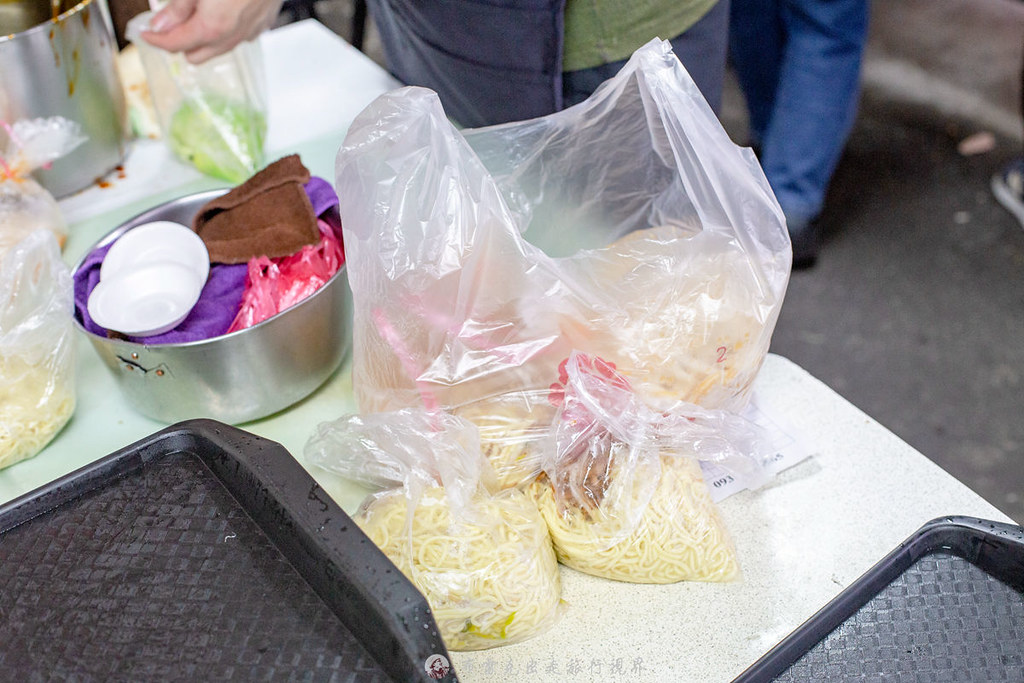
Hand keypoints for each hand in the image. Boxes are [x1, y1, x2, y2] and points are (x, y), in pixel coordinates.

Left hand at [141, 0, 283, 63]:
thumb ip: (177, 8)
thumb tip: (160, 25)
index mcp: (211, 27)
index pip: (174, 44)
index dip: (154, 39)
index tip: (143, 32)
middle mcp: (231, 36)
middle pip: (195, 56)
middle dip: (179, 43)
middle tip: (167, 22)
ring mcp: (249, 33)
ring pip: (217, 49)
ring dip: (202, 38)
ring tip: (195, 14)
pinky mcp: (261, 24)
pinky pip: (238, 37)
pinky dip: (225, 30)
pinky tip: (222, 10)